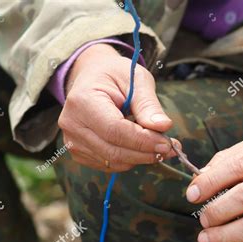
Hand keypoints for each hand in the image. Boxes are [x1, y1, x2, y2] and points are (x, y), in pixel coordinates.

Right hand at [58, 43, 177, 171]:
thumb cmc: (115, 75)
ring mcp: (72, 142)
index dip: (143, 141)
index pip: (115, 130)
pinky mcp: (79, 153)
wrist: (92, 78)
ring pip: (113, 161)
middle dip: (145, 153)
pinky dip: (129, 160)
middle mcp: (72, 125)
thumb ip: (148, 104)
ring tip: (158, 145)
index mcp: (82, 101)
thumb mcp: (136, 79)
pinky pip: (109, 164)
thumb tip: (164, 126)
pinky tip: (140, 147)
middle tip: (170, 148)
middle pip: (113, 151)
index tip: (167, 143)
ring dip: (140, 158)